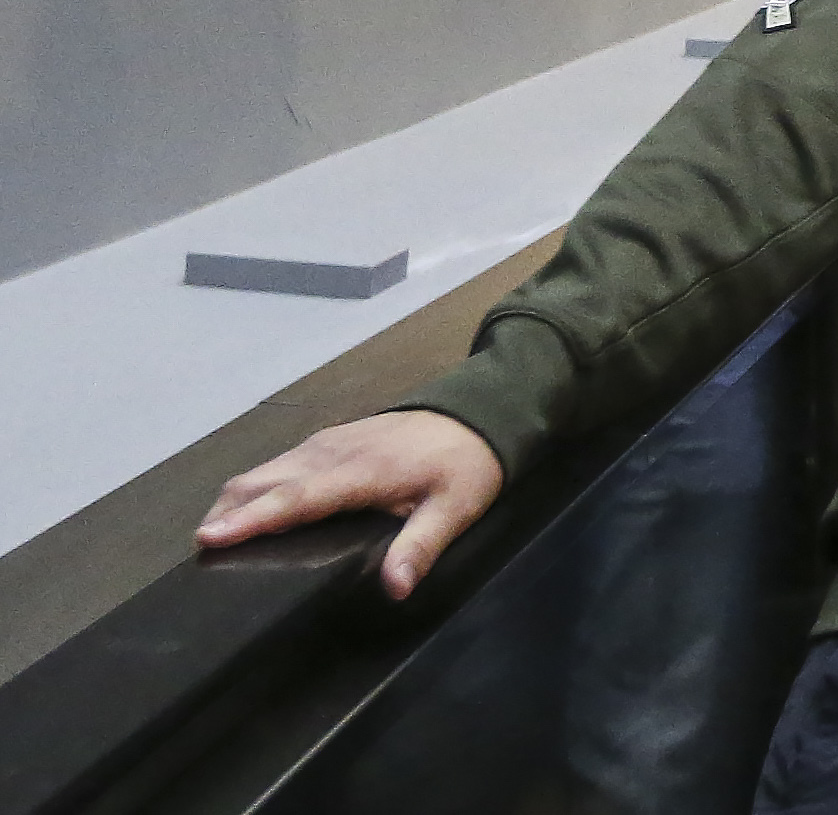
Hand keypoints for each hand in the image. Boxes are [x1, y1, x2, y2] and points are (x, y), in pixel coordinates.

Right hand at [197, 410, 503, 598]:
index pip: (294, 499)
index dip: (250, 519)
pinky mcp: (327, 441)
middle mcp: (332, 452)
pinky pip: (278, 465)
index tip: (208, 537)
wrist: (477, 412)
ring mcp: (327, 443)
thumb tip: (394, 588)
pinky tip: (244, 512)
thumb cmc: (466, 464)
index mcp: (360, 472)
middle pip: (262, 482)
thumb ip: (422, 546)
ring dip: (234, 500)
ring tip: (210, 539)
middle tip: (196, 555)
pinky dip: (253, 488)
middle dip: (225, 513)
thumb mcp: (456, 508)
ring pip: (264, 470)